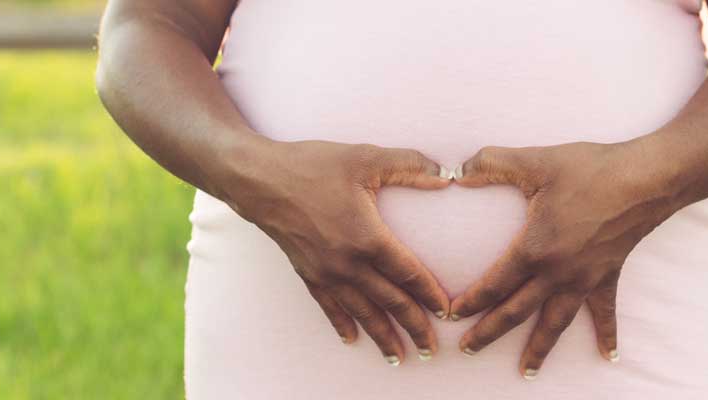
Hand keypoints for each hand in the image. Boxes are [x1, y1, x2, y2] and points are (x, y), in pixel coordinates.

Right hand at [216, 139, 453, 364]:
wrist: (260, 181)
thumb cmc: (313, 166)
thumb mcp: (365, 158)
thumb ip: (409, 165)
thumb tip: (446, 175)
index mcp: (368, 238)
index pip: (409, 274)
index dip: (430, 295)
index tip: (447, 313)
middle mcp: (348, 264)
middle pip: (390, 303)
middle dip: (414, 328)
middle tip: (431, 350)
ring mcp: (326, 273)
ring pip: (362, 313)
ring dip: (382, 336)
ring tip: (399, 357)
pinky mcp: (307, 273)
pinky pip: (329, 307)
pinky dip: (343, 324)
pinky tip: (352, 339)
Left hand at [447, 142, 680, 378]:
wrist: (647, 179)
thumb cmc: (590, 170)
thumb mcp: (536, 162)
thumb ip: (491, 164)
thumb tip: (454, 169)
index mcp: (534, 249)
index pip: (494, 284)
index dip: (470, 301)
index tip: (450, 314)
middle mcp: (557, 273)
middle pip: (516, 312)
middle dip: (488, 334)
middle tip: (466, 351)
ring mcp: (584, 279)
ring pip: (555, 323)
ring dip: (539, 350)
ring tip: (526, 374)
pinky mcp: (607, 276)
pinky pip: (604, 312)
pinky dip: (607, 334)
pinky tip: (610, 357)